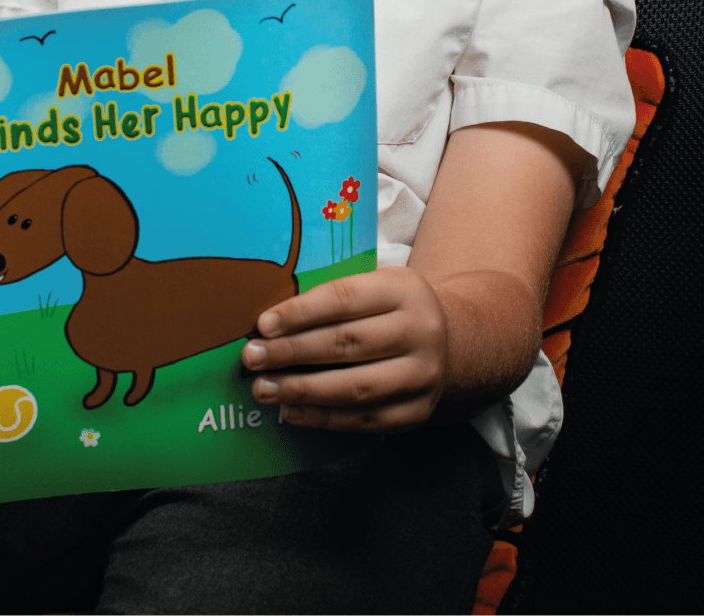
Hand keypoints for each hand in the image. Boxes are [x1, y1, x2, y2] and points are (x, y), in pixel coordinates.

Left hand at [240, 266, 447, 431]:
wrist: (450, 342)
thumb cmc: (391, 309)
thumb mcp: (376, 285)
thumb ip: (334, 297)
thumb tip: (272, 321)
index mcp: (403, 290)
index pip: (344, 299)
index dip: (301, 312)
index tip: (263, 325)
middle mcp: (419, 332)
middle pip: (346, 344)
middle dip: (292, 352)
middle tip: (253, 358)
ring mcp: (422, 376)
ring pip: (354, 387)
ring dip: (301, 390)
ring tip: (264, 388)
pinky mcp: (416, 412)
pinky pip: (363, 420)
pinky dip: (323, 418)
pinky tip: (291, 411)